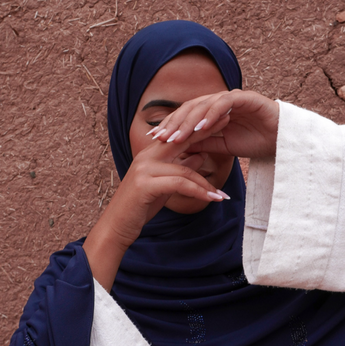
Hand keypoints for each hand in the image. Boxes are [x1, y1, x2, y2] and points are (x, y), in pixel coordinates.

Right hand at [83, 135, 228, 289]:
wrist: (116, 227)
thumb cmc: (140, 206)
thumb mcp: (164, 184)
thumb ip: (180, 168)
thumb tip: (201, 155)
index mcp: (150, 153)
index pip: (178, 135)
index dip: (199, 127)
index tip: (220, 119)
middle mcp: (146, 156)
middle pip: (182, 140)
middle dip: (206, 132)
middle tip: (228, 122)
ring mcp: (144, 169)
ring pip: (185, 169)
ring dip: (207, 184)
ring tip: (223, 196)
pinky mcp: (145, 184)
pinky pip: (180, 184)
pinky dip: (198, 192)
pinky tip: (212, 199)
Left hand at [150, 90, 278, 159]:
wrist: (283, 141)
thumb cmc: (255, 141)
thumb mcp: (223, 147)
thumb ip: (203, 144)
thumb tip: (178, 149)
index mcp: (212, 112)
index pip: (185, 116)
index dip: (170, 126)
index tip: (154, 139)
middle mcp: (219, 101)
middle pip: (190, 108)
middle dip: (173, 122)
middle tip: (159, 137)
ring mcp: (232, 97)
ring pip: (204, 104)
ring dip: (189, 121)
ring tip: (177, 136)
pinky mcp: (245, 98)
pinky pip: (224, 103)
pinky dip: (212, 114)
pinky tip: (201, 127)